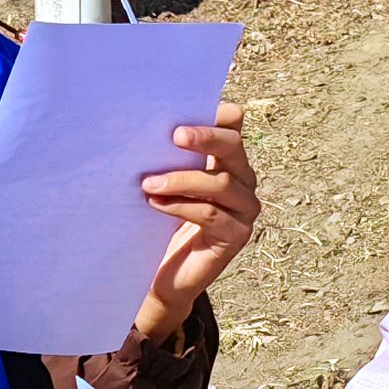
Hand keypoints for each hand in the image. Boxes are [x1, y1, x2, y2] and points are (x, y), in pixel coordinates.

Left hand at [136, 100, 258, 338]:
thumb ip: (167, 159)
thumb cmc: (161, 224)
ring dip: (181, 180)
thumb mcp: (165, 186)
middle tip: (176, 135)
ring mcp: (245, 210)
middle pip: (234, 148)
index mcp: (228, 162)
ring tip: (148, 184)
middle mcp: (243, 182)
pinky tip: (155, 204)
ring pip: (222, 184)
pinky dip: (181, 206)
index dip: (219, 116)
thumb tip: (144, 126)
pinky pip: (211, 214)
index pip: (234, 128)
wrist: (164, 276)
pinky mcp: (236, 236)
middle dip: (206, 138)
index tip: (189, 112)